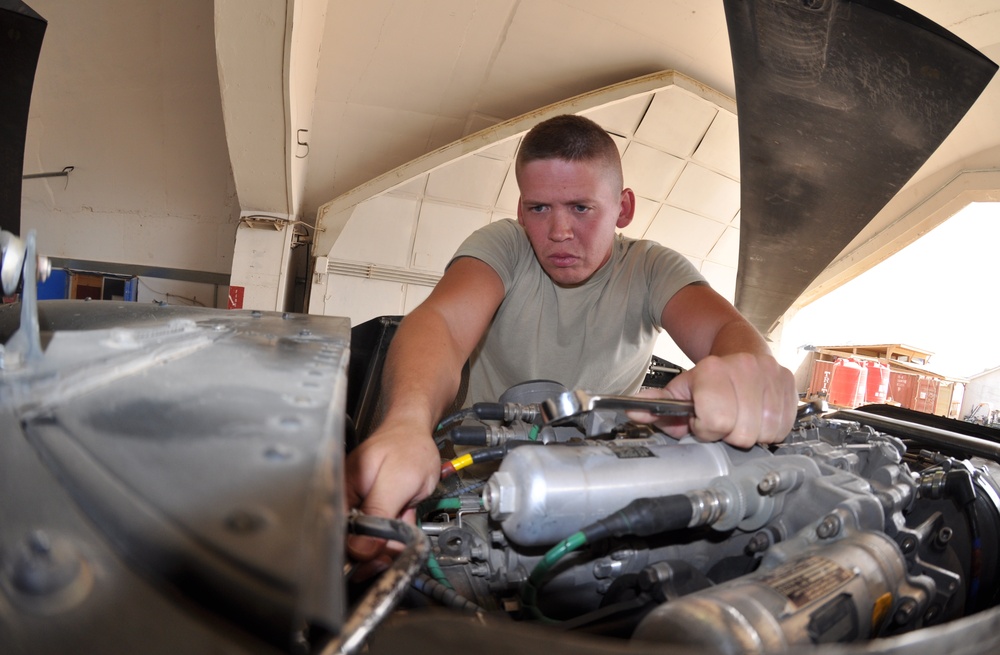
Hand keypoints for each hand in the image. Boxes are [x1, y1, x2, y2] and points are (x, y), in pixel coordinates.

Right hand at [344, 421, 440, 564]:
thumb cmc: (406, 446)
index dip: (357, 553)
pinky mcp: (378, 506)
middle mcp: (349, 498)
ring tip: (402, 533)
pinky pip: (384, 529)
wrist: (417, 430)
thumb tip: (360, 549)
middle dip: (376, 551)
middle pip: (354, 540)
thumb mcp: (396, 480)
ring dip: (390, 543)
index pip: (340, 533)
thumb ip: (378, 513)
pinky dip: (397, 532)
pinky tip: (404, 521)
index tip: (375, 561)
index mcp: (343, 490)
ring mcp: (363, 503)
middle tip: (392, 553)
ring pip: (372, 538)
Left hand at [634, 353, 795, 447]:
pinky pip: (783, 428)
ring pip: (765, 433)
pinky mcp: (789, 385)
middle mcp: (745, 368)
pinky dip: (770, 429)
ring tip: (740, 417)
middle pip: (742, 432)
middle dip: (729, 433)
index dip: (707, 429)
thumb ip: (657, 406)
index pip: (716, 419)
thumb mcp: (679, 389)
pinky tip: (757, 416)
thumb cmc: (709, 377)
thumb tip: (634, 412)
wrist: (741, 349)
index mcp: (713, 370)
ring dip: (751, 432)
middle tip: (723, 420)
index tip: (703, 422)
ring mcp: (770, 376)